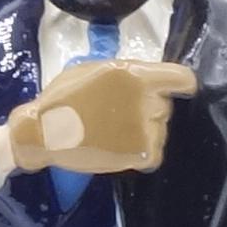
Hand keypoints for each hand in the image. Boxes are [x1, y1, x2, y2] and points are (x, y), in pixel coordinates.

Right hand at [3, 59, 195, 176]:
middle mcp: (145, 99)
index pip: (181, 78)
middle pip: (165, 106)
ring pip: (160, 130)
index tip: (177, 91)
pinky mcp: (140, 153)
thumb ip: (124, 73)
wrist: (45, 132)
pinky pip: (155, 154)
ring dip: (143, 133)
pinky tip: (120, 150)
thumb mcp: (93, 71)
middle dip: (147, 111)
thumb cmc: (62, 99)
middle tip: (119, 117)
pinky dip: (142, 155)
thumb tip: (142, 79)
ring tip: (113, 135)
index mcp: (135, 74)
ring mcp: (144, 127)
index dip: (181, 85)